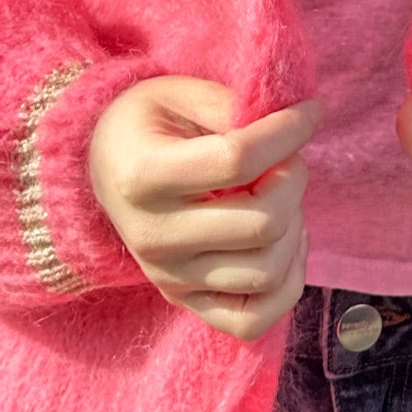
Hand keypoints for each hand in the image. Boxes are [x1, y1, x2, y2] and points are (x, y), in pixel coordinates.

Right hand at [86, 78, 320, 342]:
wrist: (102, 168)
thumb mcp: (177, 91)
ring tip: (280, 199)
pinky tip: (283, 243)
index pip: (238, 159)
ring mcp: (169, 277)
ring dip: (294, 228)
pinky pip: (253, 319)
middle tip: (286, 160)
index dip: (289, 131)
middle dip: (295, 180)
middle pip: (263, 223)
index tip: (309, 112)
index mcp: (145, 175)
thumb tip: (295, 124)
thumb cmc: (146, 125)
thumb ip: (231, 105)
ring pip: (268, 271)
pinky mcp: (184, 300)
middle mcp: (154, 236)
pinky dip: (286, 284)